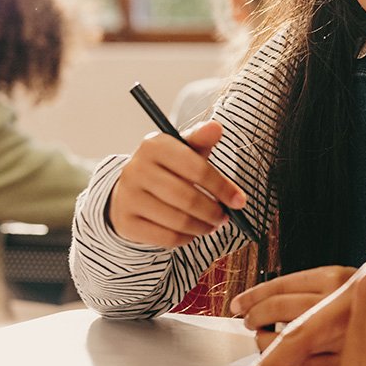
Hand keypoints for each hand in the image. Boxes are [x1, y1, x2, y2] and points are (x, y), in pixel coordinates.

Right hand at [108, 121, 247, 247]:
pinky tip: (192, 232)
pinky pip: (166, 238)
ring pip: (178, 221)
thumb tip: (216, 127)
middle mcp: (136, 169)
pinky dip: (186, 238)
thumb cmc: (168, 168)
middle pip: (188, 198)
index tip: (239, 201)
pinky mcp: (126, 222)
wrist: (130, 190)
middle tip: (224, 217)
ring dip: (203, 227)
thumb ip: (201, 140)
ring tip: (212, 224)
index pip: (198, 169)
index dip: (223, 188)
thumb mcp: (184, 150)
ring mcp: (128, 197)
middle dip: (214, 211)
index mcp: (154, 146)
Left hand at [229, 266, 354, 365]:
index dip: (253, 296)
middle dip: (254, 316)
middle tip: (249, 321)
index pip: (281, 285)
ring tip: (264, 339)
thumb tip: (268, 303)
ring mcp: (343, 335)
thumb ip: (319, 291)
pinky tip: (285, 361)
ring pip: (283, 341)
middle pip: (277, 309)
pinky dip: (286, 365)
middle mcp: (340, 303)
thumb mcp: (358, 282)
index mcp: (338, 279)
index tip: (238, 304)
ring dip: (263, 343)